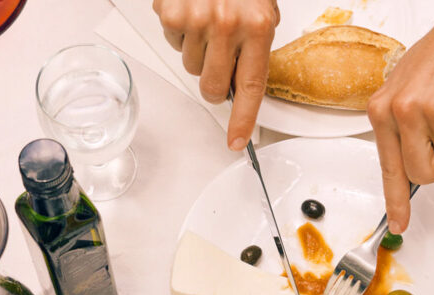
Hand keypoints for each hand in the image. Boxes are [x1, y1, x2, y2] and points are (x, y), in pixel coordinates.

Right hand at [153, 0, 279, 150]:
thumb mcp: (261, 8)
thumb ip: (254, 46)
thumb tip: (240, 84)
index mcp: (258, 26)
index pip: (251, 88)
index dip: (243, 119)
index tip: (237, 141)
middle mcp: (228, 25)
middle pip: (211, 86)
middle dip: (211, 81)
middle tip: (216, 57)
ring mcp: (198, 18)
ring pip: (189, 64)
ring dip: (194, 48)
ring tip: (204, 18)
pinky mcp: (171, 10)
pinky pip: (171, 38)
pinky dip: (177, 26)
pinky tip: (189, 6)